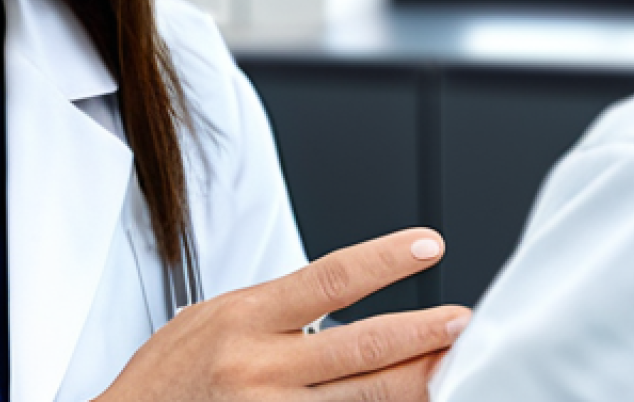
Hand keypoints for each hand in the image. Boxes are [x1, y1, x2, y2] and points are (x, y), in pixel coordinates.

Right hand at [99, 228, 470, 400]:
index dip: (385, 260)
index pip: (331, 278)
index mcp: (246, 317)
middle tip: (464, 323)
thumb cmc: (168, 375)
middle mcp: (260, 366)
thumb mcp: (213, 317)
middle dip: (421, 336)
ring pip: (360, 400)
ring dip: (415, 383)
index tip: (427, 246)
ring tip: (454, 367)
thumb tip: (338, 300)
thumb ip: (274, 310)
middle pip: (360, 348)